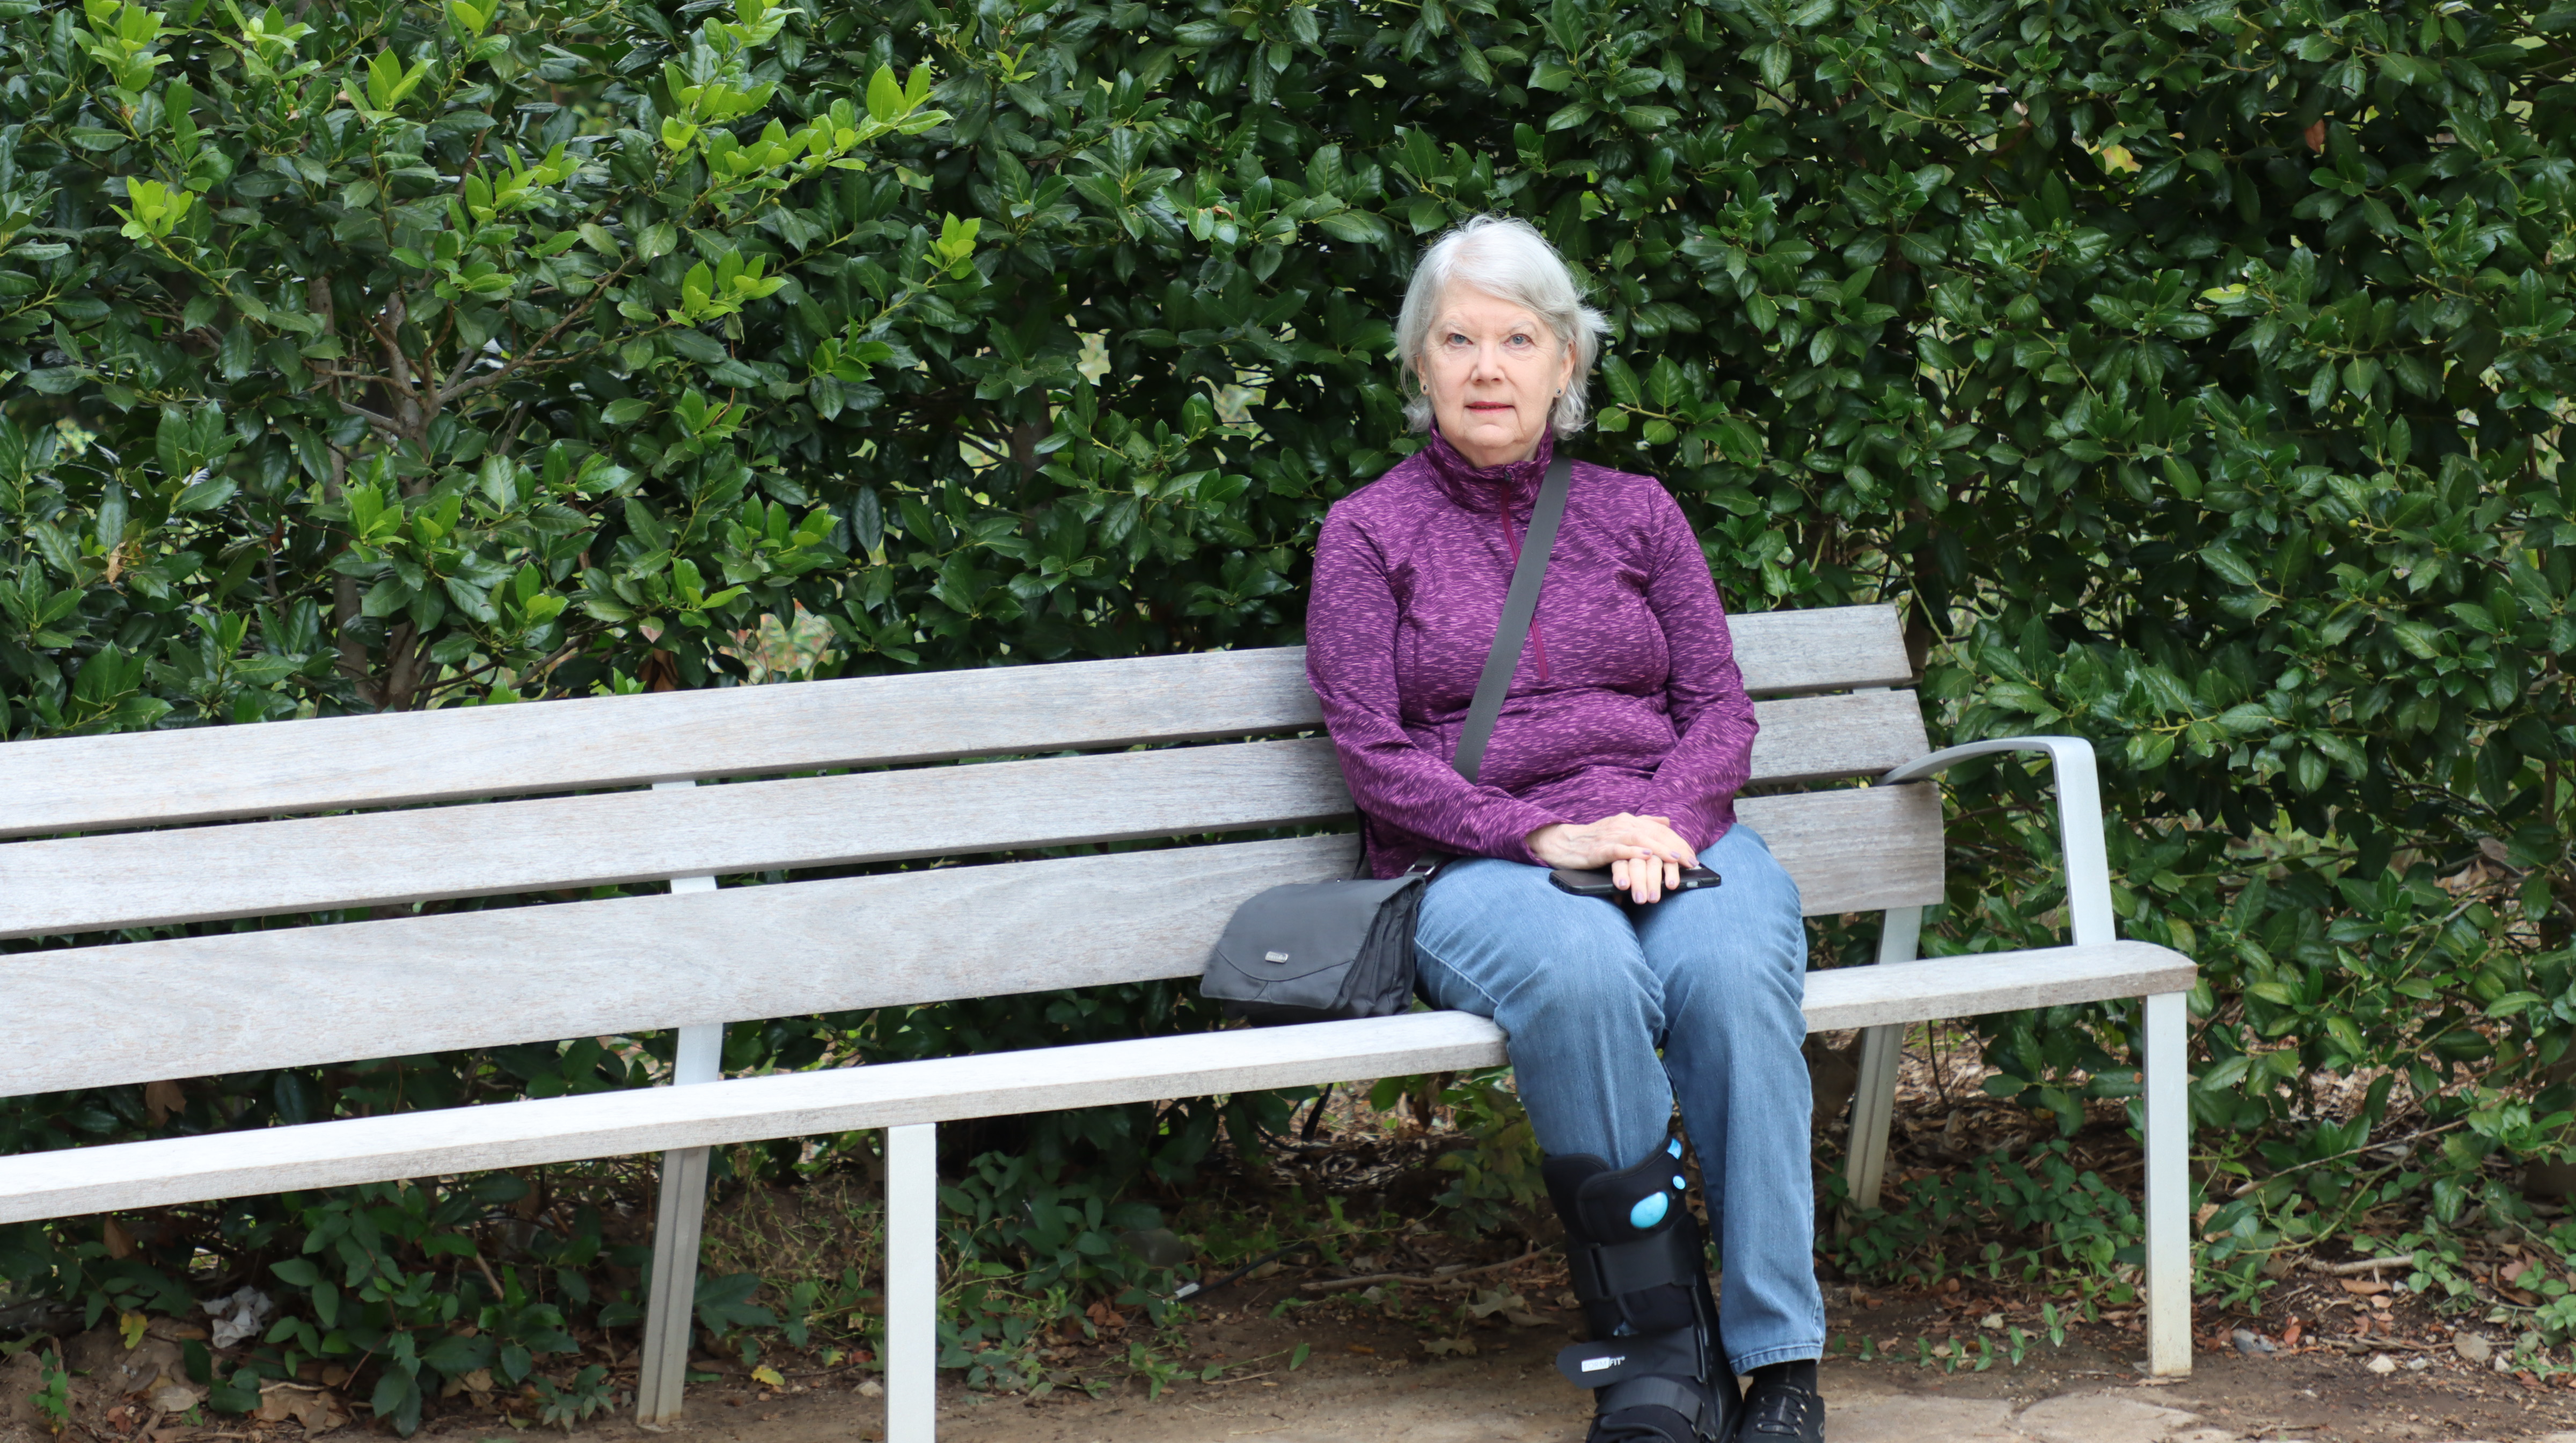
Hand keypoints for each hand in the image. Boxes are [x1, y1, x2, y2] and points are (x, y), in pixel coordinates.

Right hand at [1526, 814, 1696, 903]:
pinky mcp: (1597, 848)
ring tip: (1676, 859)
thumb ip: (1643, 824)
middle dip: (1675, 848)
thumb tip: (1667, 821)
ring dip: (1660, 849)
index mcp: (1629, 821)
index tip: (1693, 857)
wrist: (1561, 843)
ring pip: (1640, 839)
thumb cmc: (1593, 840)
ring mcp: (1609, 835)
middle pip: (1654, 833)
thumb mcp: (1620, 829)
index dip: (1678, 842)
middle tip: (1691, 863)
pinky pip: (1617, 849)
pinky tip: (1646, 856)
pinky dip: (1633, 852)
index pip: (1660, 830)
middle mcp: (1622, 824)